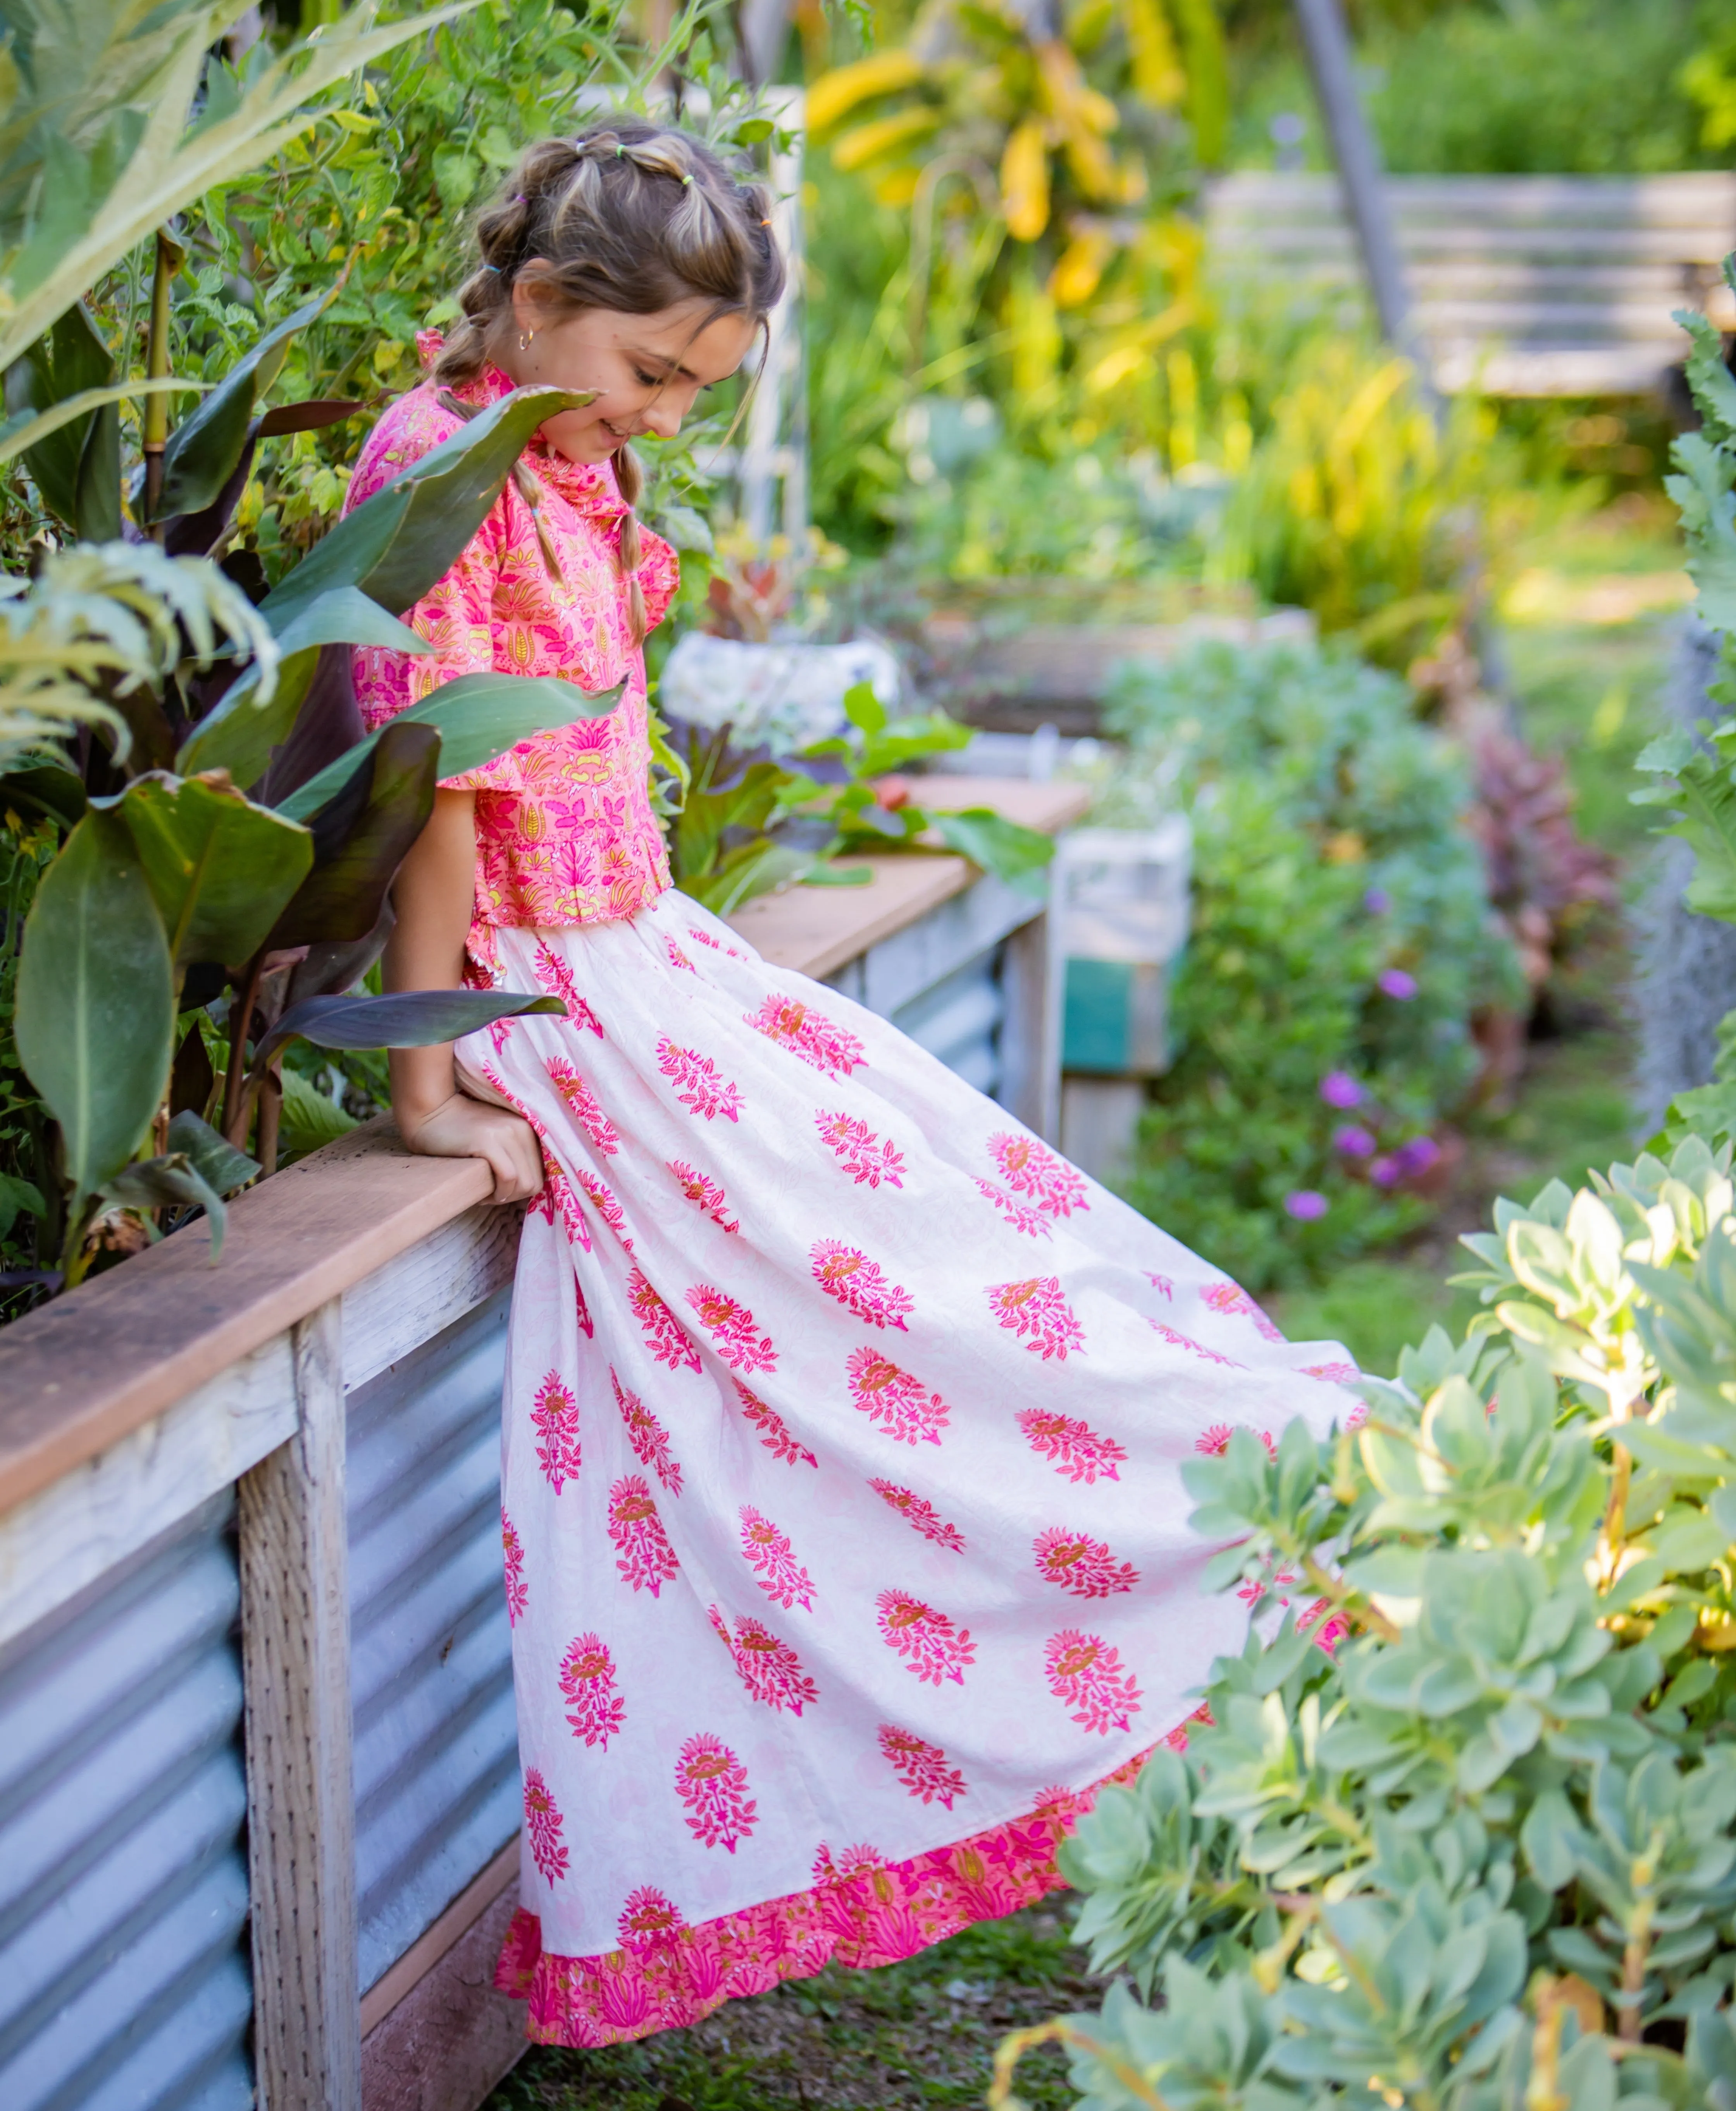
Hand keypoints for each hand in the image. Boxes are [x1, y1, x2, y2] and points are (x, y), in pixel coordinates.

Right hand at [399, 1091, 543, 1204]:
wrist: (430, 1114)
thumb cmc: (461, 1133)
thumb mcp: (498, 1139)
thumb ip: (516, 1155)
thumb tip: (529, 1187)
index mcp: (528, 1129)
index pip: (541, 1174)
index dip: (521, 1190)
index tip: (501, 1191)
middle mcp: (522, 1129)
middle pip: (534, 1182)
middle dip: (513, 1197)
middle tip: (491, 1196)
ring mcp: (507, 1133)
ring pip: (524, 1183)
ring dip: (504, 1197)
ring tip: (485, 1193)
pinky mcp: (488, 1141)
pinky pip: (507, 1177)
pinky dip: (497, 1193)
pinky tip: (481, 1194)